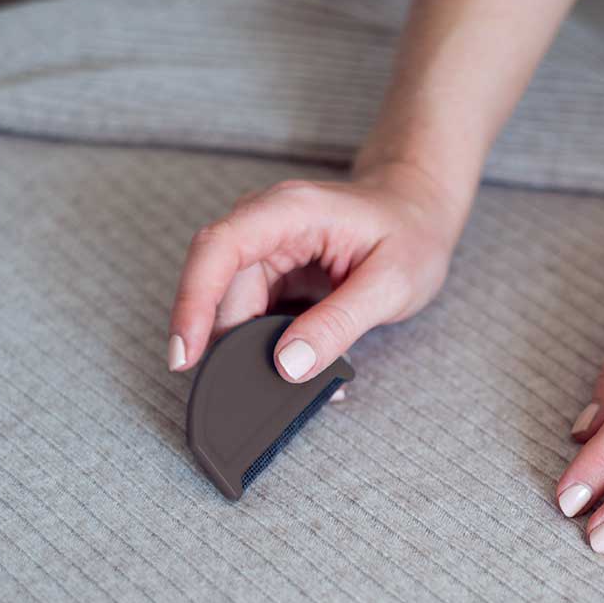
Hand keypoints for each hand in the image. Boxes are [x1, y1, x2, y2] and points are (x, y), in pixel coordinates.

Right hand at [168, 161, 466, 381]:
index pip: (219, 249)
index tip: (184, 355)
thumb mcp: (391, 284)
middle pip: (221, 289)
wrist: (419, 210)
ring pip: (233, 308)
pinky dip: (268, 344)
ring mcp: (265, 247)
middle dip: (229, 344)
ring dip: (253, 349)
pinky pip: (252, 313)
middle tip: (254, 392)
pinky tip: (298, 363)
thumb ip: (339, 324)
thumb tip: (287, 366)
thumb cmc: (412, 235)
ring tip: (292, 379)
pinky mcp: (271, 271)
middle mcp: (266, 223)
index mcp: (290, 211)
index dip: (192, 302)